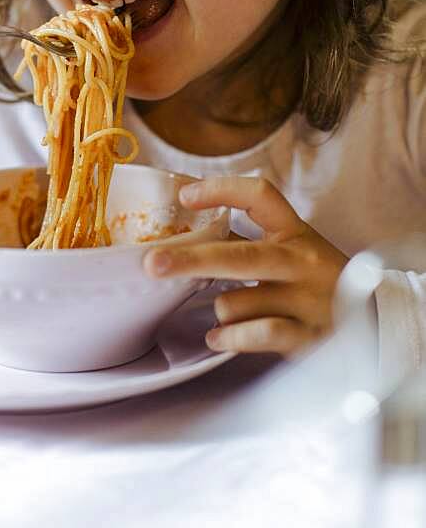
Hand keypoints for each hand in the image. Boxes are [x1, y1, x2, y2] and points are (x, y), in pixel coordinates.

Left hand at [143, 176, 347, 356]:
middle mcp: (301, 262)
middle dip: (190, 258)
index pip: (260, 196)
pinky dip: (229, 337)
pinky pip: (255, 335)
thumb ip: (248, 243)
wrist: (376, 326)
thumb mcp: (292, 252)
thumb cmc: (318, 283)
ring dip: (220, 308)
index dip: (220, 190)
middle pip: (238, 255)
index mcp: (295, 233)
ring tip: (224, 314)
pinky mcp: (308, 337)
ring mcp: (305, 300)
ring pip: (237, 301)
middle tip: (152, 263)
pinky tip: (218, 337)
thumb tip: (186, 234)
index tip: (184, 196)